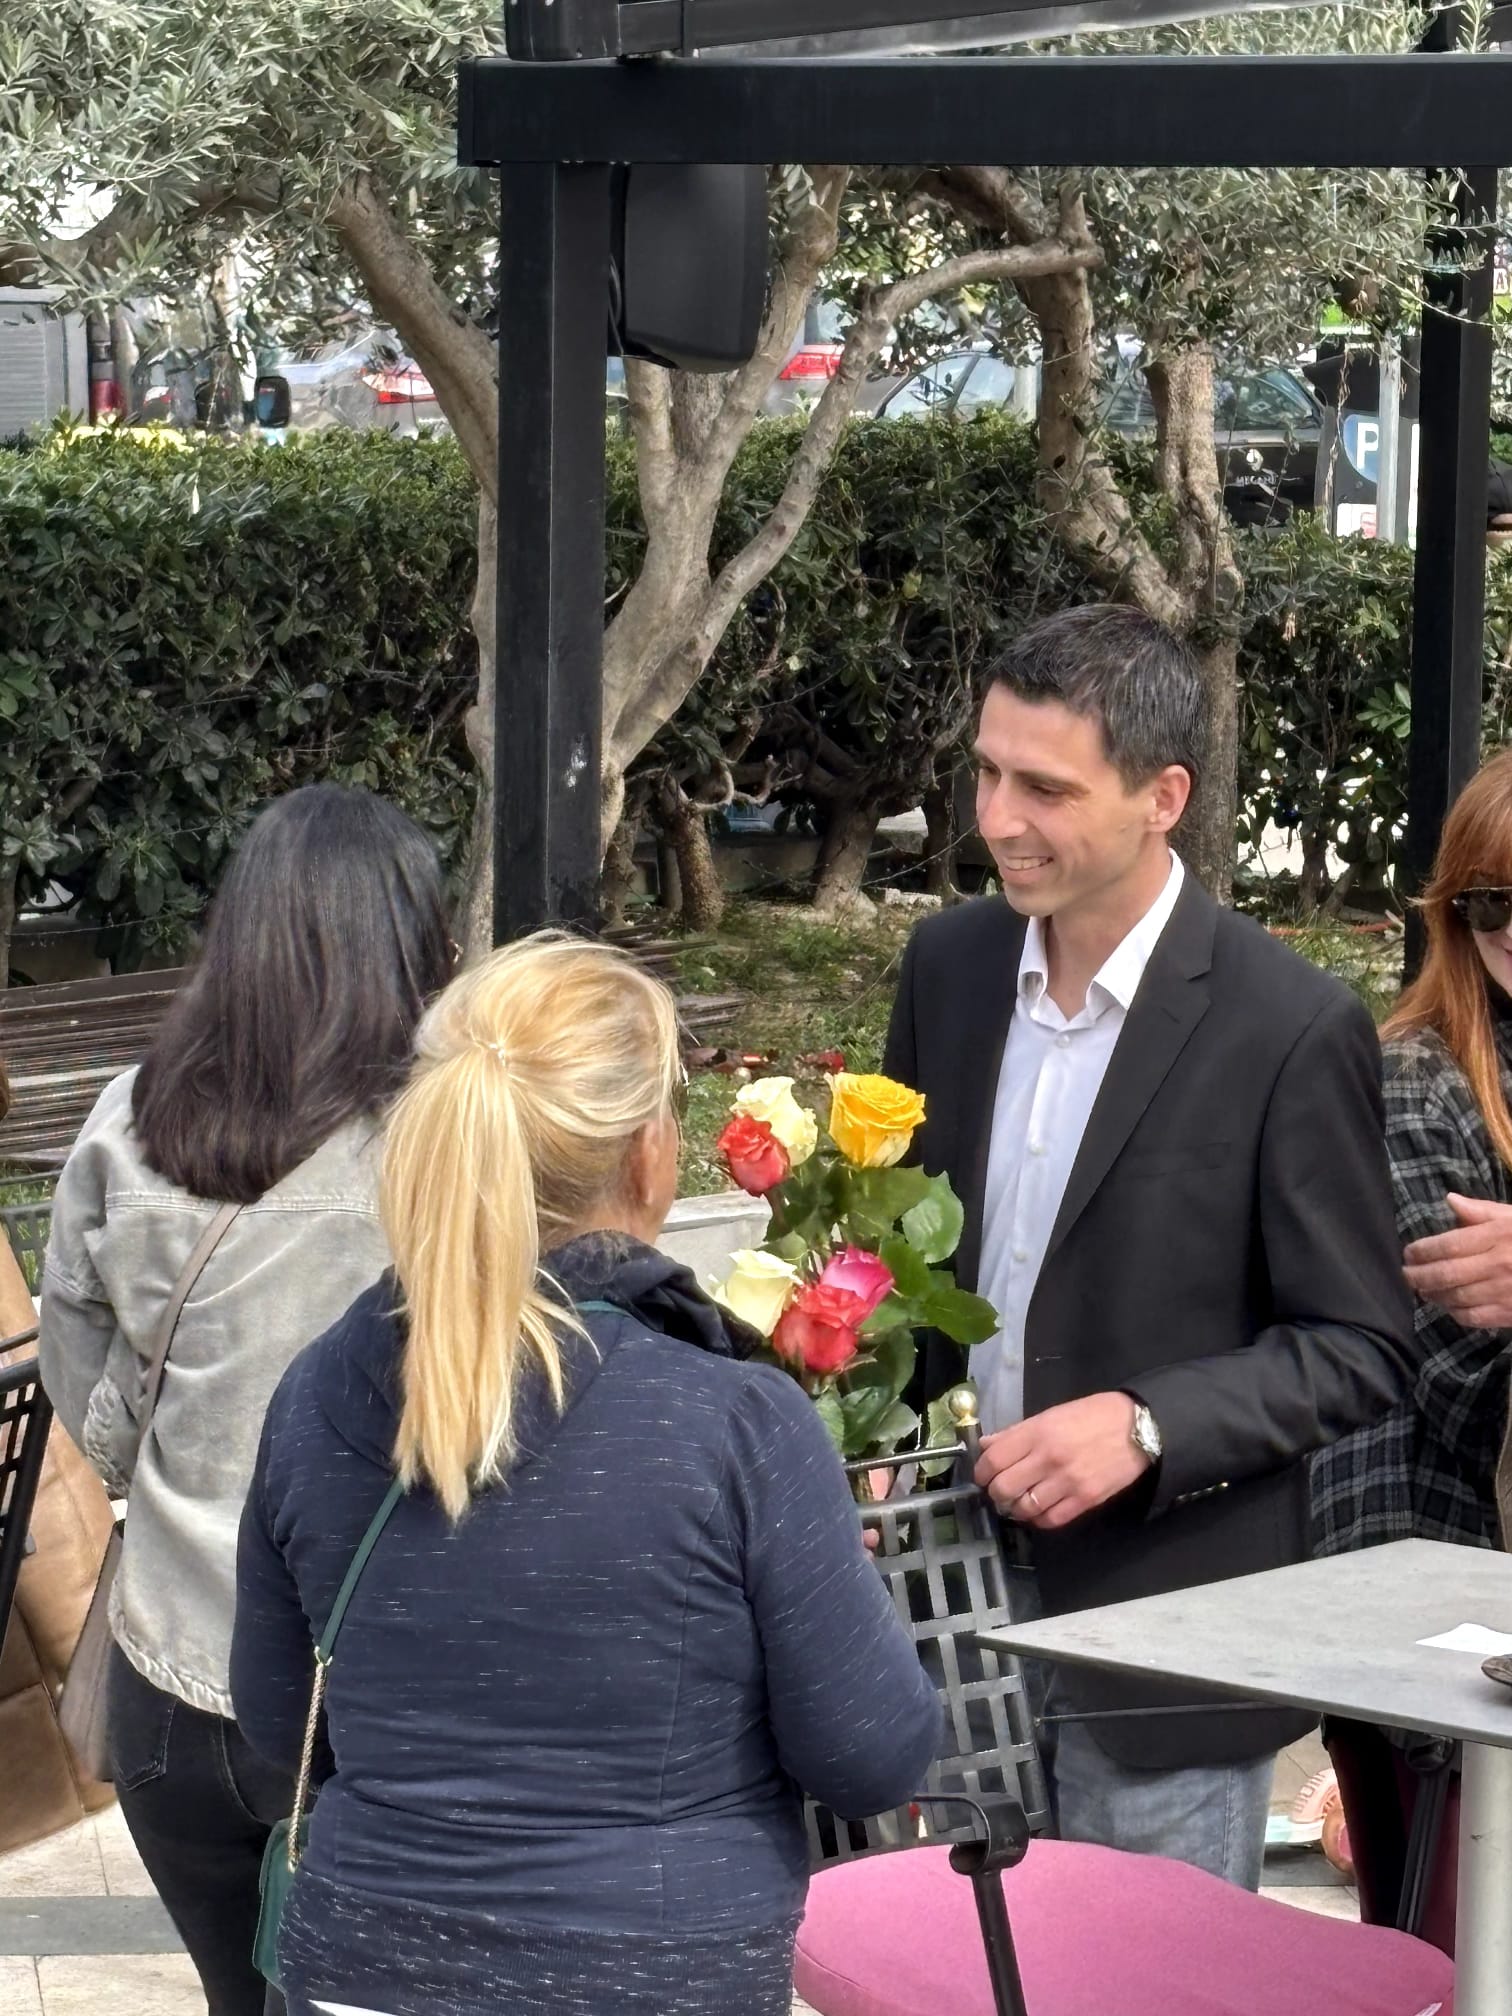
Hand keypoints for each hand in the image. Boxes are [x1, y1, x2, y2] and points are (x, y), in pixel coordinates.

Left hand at [973, 1393, 1150, 1529]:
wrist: (1138, 1428)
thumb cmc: (1092, 1416)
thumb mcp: (1051, 1414)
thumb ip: (1017, 1432)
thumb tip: (987, 1446)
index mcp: (1037, 1432)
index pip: (993, 1459)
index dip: (981, 1472)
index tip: (983, 1475)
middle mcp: (1048, 1458)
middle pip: (1004, 1488)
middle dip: (995, 1493)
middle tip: (1000, 1490)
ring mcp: (1067, 1482)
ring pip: (1024, 1508)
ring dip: (1015, 1508)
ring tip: (1018, 1501)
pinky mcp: (1085, 1500)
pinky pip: (1051, 1519)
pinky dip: (1039, 1518)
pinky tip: (1039, 1510)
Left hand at [1404, 1195, 1511, 1328]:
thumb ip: (1482, 1211)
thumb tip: (1450, 1200)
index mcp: (1499, 1236)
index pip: (1450, 1245)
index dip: (1423, 1251)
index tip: (1408, 1253)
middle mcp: (1499, 1264)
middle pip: (1447, 1273)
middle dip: (1419, 1276)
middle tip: (1405, 1275)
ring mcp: (1505, 1291)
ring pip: (1457, 1297)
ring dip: (1433, 1295)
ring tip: (1422, 1289)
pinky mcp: (1510, 1313)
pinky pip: (1474, 1318)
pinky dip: (1455, 1313)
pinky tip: (1448, 1305)